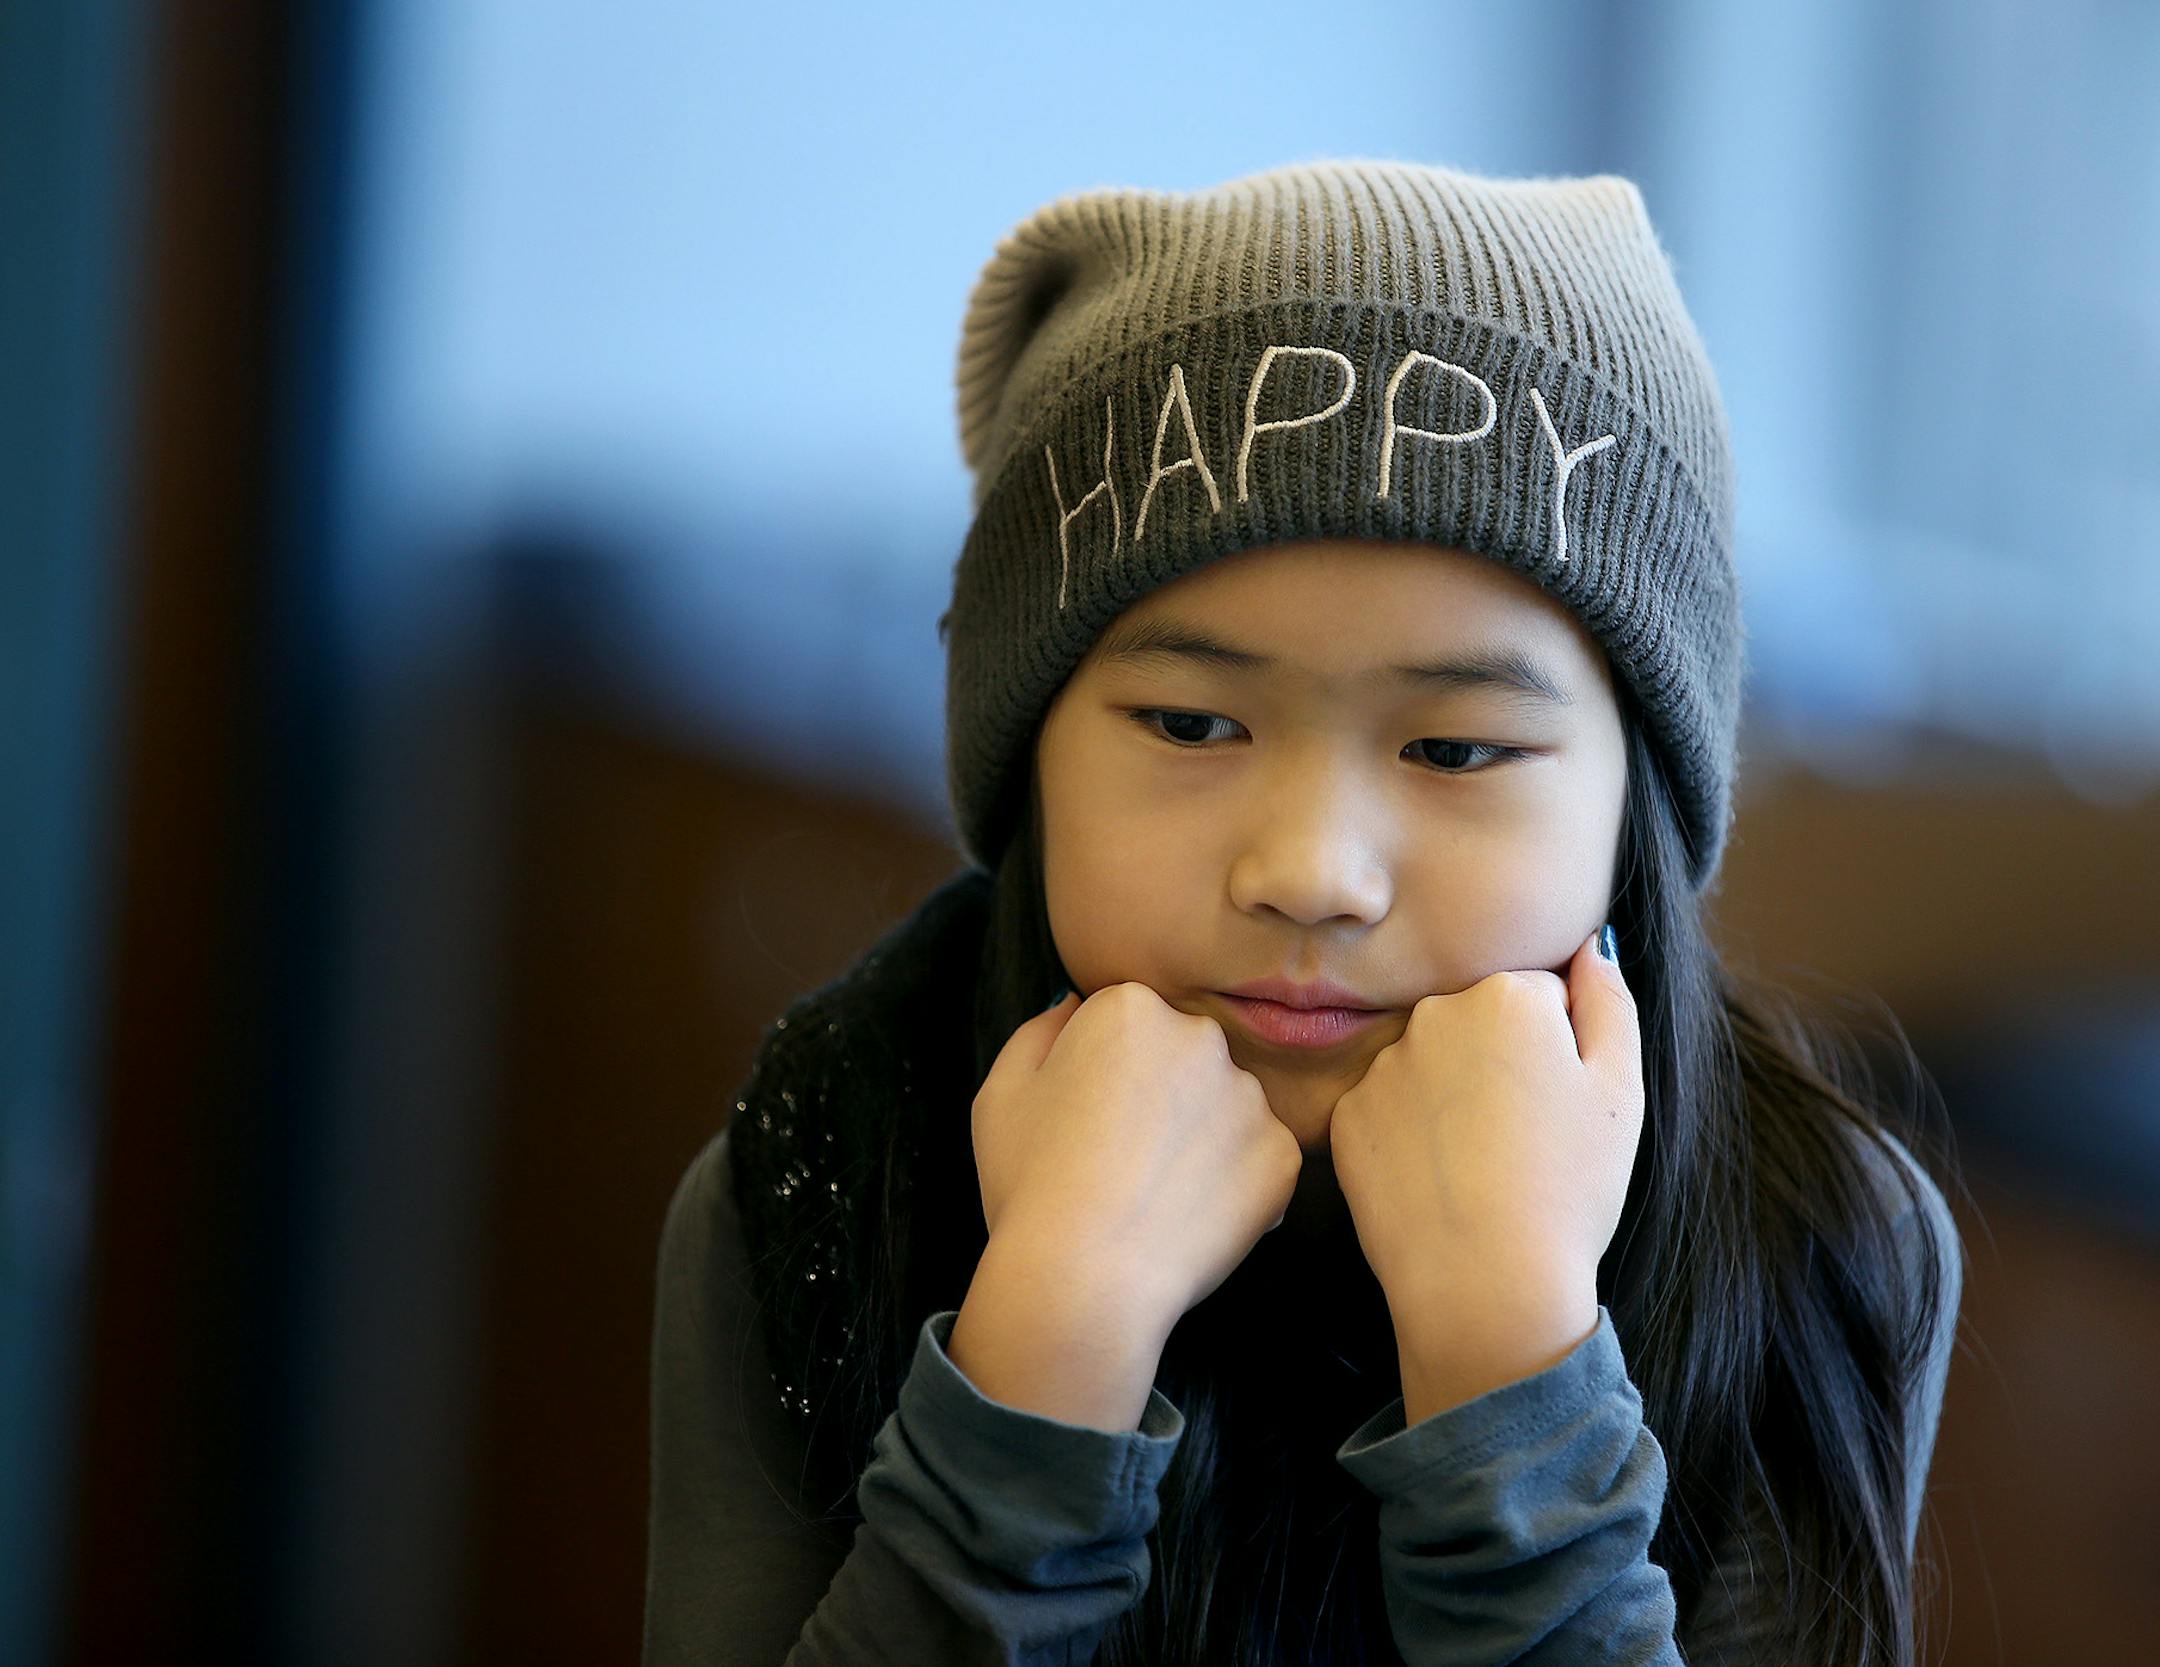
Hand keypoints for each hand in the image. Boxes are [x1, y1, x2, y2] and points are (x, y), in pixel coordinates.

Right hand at [970, 982, 1303, 1334]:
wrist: (1084, 1278)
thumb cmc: (1030, 1183)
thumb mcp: (1002, 1092)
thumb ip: (1041, 1032)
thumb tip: (1075, 1007)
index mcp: (1129, 1007)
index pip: (1128, 1024)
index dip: (1104, 1075)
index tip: (1087, 1121)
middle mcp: (1199, 1035)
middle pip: (1184, 1056)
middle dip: (1162, 1095)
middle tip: (1123, 1158)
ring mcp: (1249, 1095)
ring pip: (1225, 1106)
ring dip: (1202, 1137)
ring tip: (1157, 1193)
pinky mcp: (1282, 1153)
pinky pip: (1260, 1159)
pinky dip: (1236, 1185)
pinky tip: (1191, 1216)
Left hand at [1328, 929, 1644, 1360]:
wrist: (1486, 1286)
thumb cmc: (1568, 1191)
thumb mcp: (1621, 1091)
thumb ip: (1609, 1001)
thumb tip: (1593, 944)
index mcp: (1506, 996)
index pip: (1540, 998)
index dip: (1560, 1055)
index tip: (1560, 1107)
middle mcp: (1432, 1015)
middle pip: (1478, 1023)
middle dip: (1501, 1065)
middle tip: (1523, 1142)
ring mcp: (1381, 1066)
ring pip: (1431, 1066)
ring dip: (1452, 1098)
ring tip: (1481, 1167)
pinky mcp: (1345, 1118)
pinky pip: (1389, 1110)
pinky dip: (1411, 1136)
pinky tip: (1438, 1180)